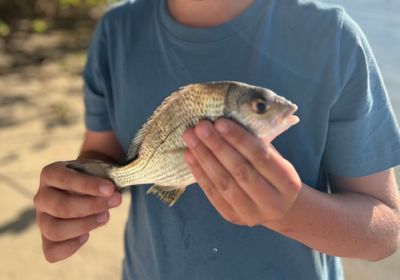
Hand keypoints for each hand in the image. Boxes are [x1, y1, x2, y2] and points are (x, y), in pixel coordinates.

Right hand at [33, 160, 121, 261]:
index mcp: (50, 174)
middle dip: (92, 206)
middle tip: (116, 200)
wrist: (87, 185)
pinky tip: (86, 236)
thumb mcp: (95, 171)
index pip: (65, 180)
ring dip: (84, 225)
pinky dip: (69, 247)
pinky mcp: (47, 238)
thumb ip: (101, 181)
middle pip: (61, 207)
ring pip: (55, 230)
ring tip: (105, 216)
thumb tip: (111, 194)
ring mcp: (42, 218)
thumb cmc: (92, 177)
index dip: (88, 186)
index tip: (110, 189)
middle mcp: (42, 196)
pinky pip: (51, 251)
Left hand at [182, 119, 301, 226]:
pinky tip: (190, 155)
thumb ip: (257, 143)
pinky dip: (200, 173)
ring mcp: (252, 213)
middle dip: (217, 146)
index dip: (239, 139)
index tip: (220, 122)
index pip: (261, 157)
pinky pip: (213, 193)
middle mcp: (272, 202)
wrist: (276, 206)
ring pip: (224, 182)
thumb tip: (226, 122)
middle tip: (201, 127)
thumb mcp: (275, 158)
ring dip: (204, 157)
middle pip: (240, 170)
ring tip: (190, 137)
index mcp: (288, 182)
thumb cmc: (272, 172)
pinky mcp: (232, 217)